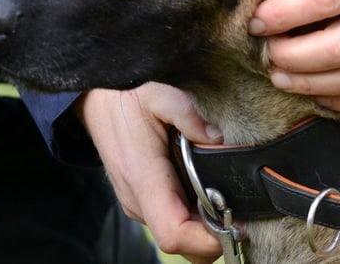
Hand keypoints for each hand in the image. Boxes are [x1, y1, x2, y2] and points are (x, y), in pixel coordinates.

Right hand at [76, 84, 223, 263]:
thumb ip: (189, 114)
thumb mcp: (160, 93)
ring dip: (205, 229)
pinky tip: (209, 193)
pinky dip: (194, 219)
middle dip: (214, 238)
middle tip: (242, 211)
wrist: (97, 100)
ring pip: (178, 238)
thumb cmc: (125, 97)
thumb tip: (219, 139)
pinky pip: (172, 222)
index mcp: (142, 178)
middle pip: (181, 245)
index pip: (173, 233)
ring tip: (228, 200)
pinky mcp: (143, 201)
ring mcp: (138, 204)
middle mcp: (137, 200)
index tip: (238, 223)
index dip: (207, 239)